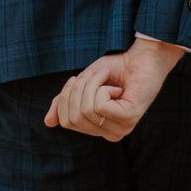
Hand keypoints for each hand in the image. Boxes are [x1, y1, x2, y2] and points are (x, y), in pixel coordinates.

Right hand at [45, 38, 184, 141]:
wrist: (142, 56)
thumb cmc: (115, 69)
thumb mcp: (83, 85)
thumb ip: (66, 103)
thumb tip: (48, 122)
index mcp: (99, 129)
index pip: (66, 121)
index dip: (65, 97)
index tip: (78, 79)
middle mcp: (110, 134)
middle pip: (73, 117)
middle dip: (77, 89)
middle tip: (94, 75)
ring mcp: (121, 129)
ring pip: (85, 110)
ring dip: (91, 84)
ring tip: (106, 77)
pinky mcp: (129, 119)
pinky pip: (99, 106)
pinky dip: (102, 87)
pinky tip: (118, 86)